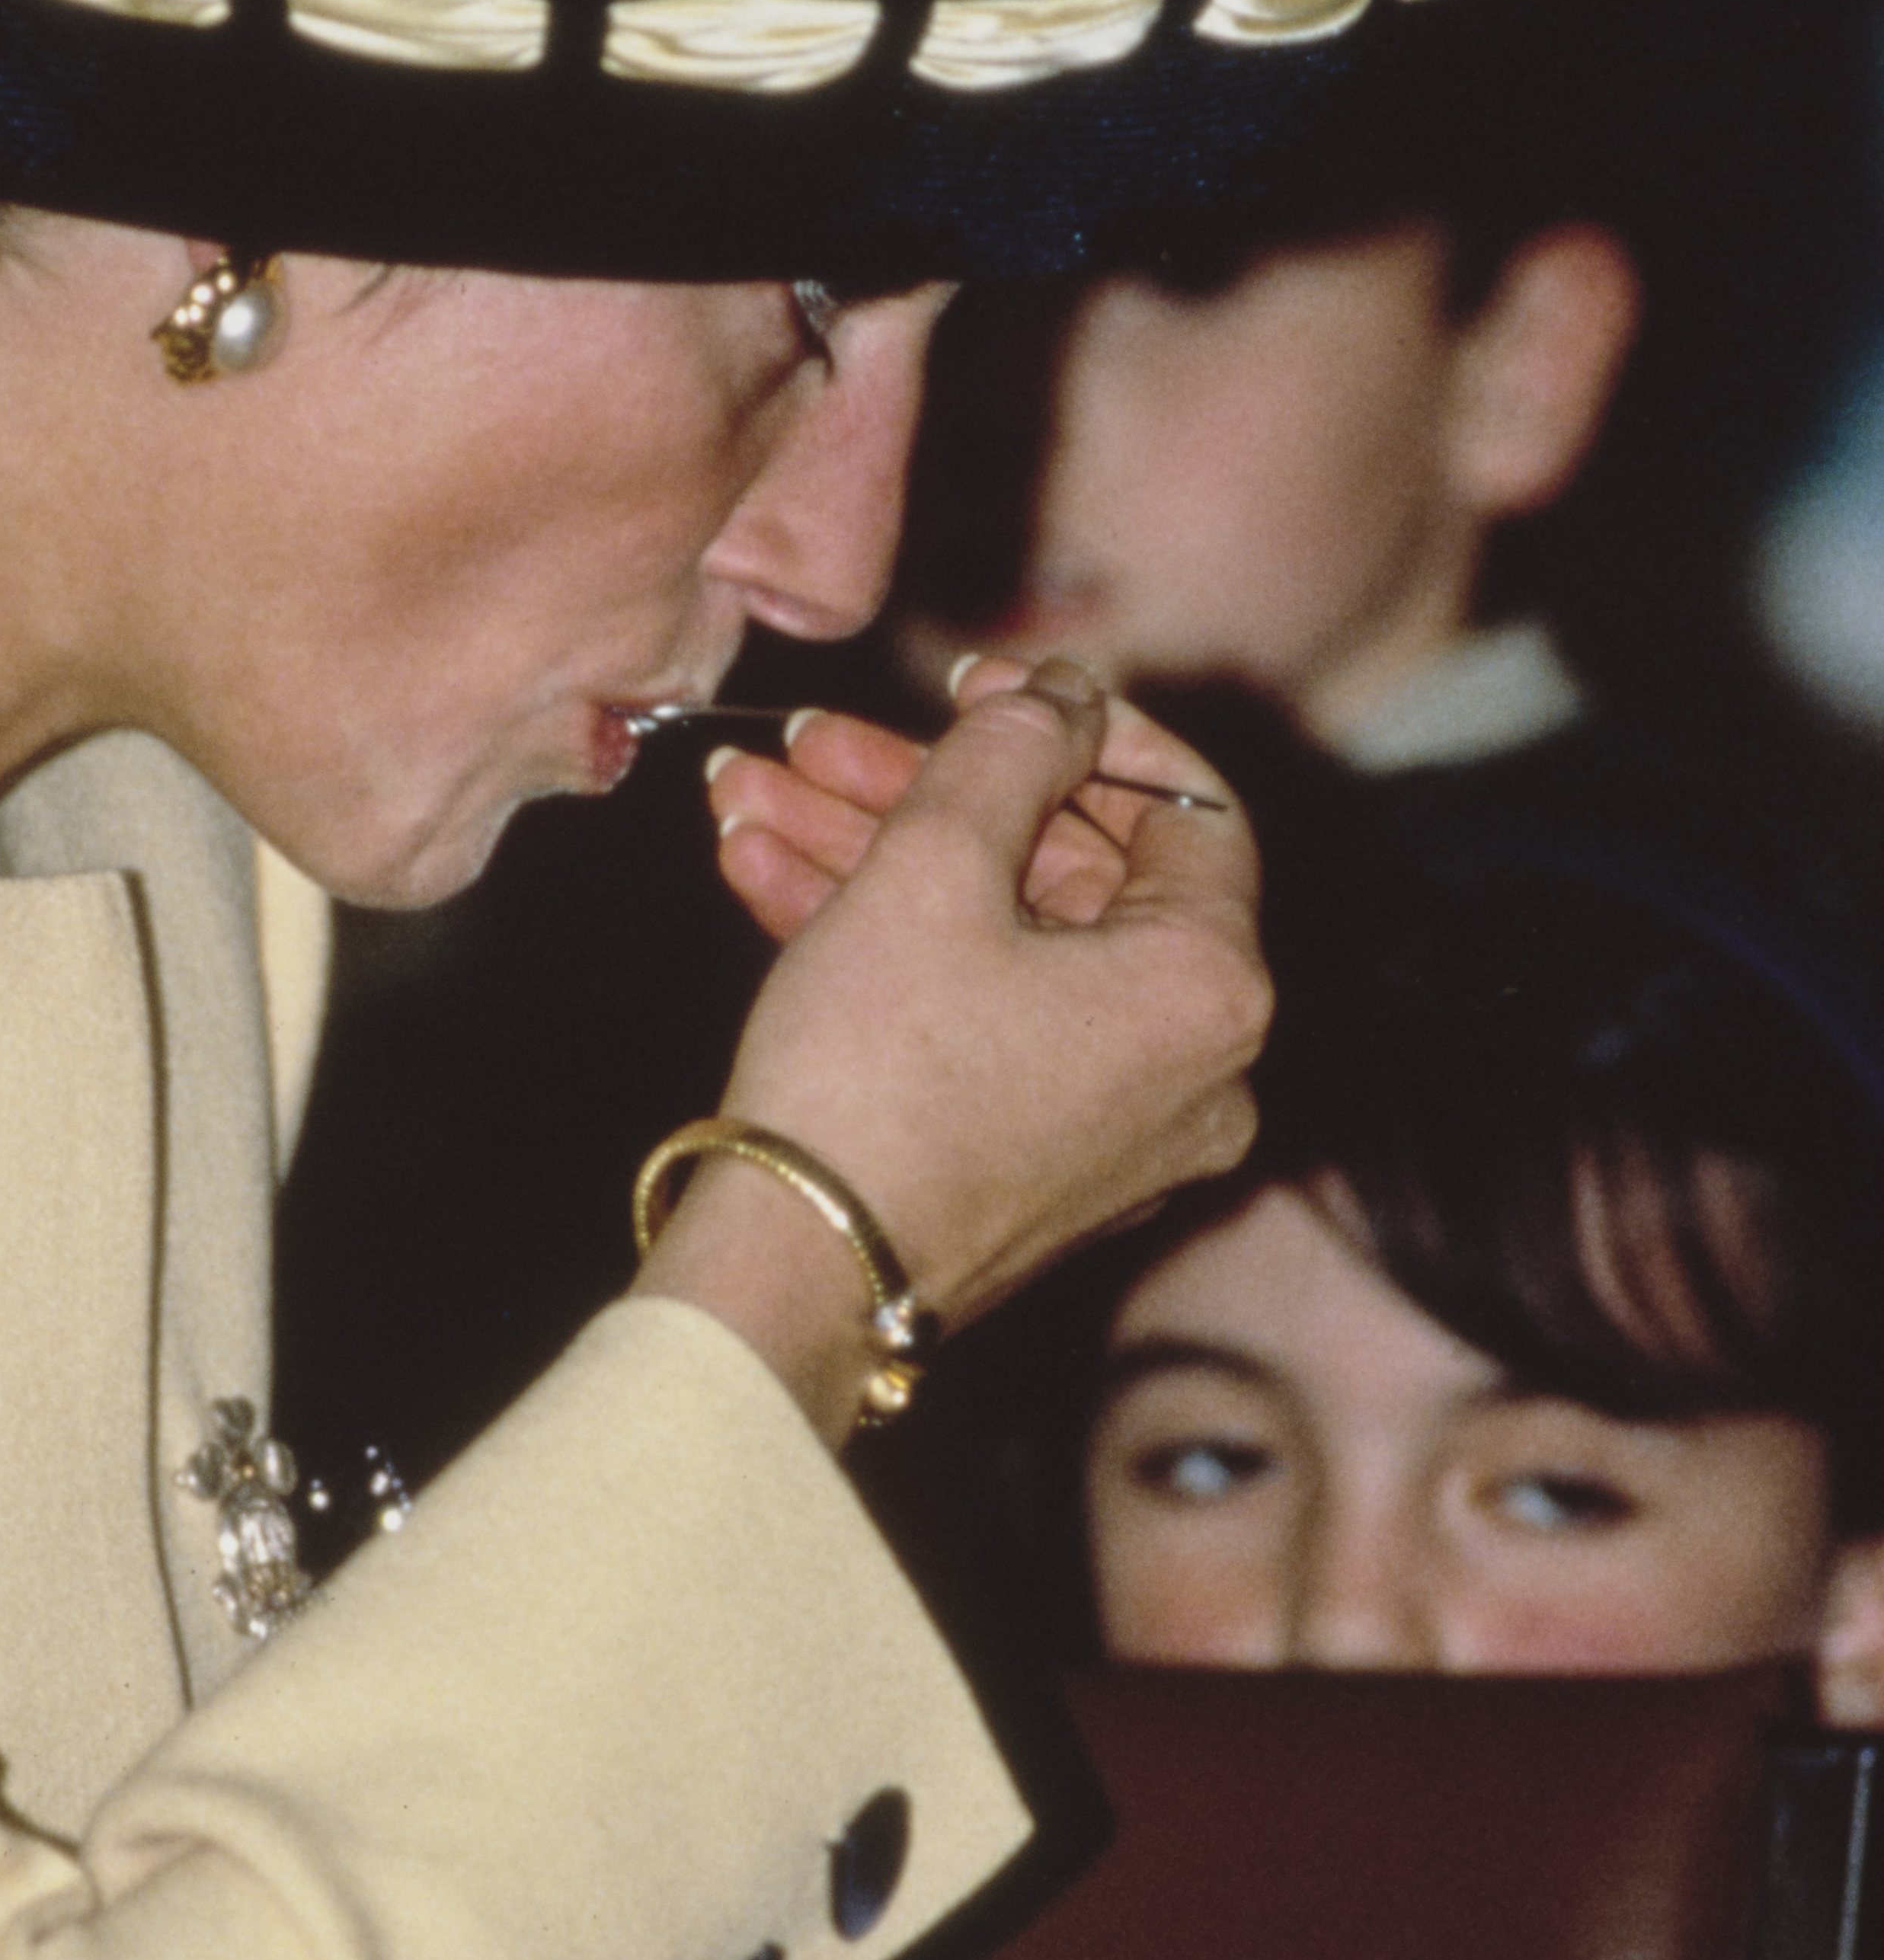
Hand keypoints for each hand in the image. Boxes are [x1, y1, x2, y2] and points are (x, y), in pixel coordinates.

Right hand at [640, 659, 1263, 1415]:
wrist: (794, 1273)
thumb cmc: (877, 1071)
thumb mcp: (935, 865)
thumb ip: (1007, 748)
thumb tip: (1059, 692)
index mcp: (1210, 986)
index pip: (1186, 806)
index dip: (1081, 726)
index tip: (985, 687)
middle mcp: (1191, 1066)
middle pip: (1065, 872)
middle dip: (924, 794)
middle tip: (820, 744)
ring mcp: (1111, 1125)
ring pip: (999, 942)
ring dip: (872, 859)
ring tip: (750, 798)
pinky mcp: (1030, 1162)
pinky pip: (975, 1018)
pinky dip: (885, 947)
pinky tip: (762, 875)